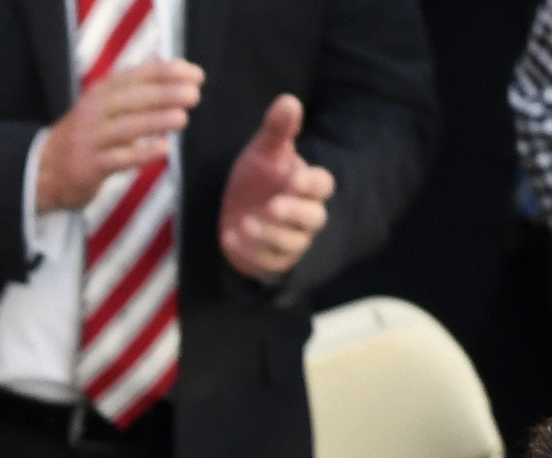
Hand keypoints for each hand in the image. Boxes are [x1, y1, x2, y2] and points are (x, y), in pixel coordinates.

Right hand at [35, 58, 200, 213]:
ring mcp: (89, 140)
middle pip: (133, 99)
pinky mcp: (88, 167)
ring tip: (182, 118)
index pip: (137, 76)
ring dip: (156, 121)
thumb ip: (131, 89)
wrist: (41, 172)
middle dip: (165, 94)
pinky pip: (118, 159)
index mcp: (100, 93)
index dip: (167, 73)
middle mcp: (93, 113)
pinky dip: (142, 154)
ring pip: (126, 127)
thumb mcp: (101, 106)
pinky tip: (164, 149)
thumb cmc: (84, 138)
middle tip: (194, 95)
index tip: (195, 74)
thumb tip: (167, 66)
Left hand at [216, 94, 334, 279]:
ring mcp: (292, 241)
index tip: (292, 178)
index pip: (321, 185)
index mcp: (307, 185)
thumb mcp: (263, 152)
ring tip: (246, 222)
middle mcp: (306, 215)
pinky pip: (269, 263)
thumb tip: (288, 100)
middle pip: (314, 217)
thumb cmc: (258, 178)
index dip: (310, 184)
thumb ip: (277, 130)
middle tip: (272, 205)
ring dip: (271, 235)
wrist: (237, 212)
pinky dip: (251, 253)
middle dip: (293, 212)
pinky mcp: (274, 261)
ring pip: (293, 243)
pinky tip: (229, 238)